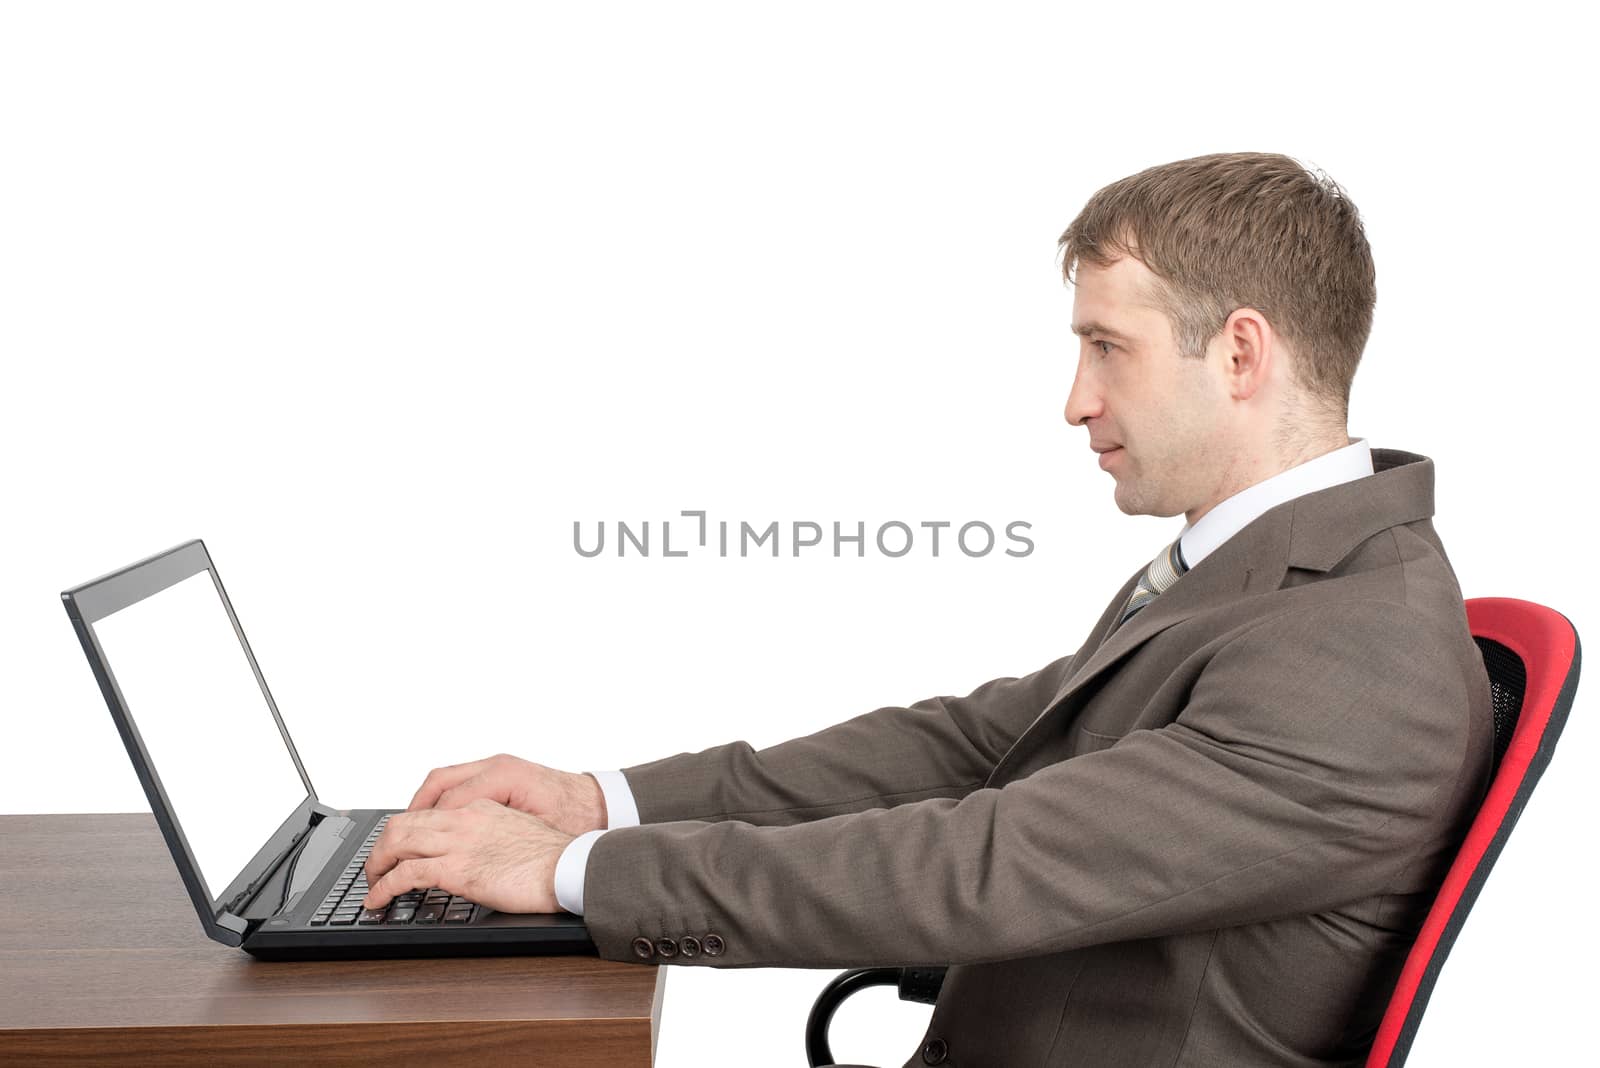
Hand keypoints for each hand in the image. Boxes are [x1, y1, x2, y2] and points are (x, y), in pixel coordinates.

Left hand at [361, 798, 574, 913]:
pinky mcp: (455, 870)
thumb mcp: (515, 832)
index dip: (404, 832)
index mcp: (478, 808)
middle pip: (402, 823)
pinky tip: (377, 900)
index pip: (426, 813)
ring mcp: (457, 843)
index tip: (397, 849)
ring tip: (371, 883)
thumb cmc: (550, 856)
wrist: (565, 866)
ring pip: (396, 842)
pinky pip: (405, 875)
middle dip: (381, 846)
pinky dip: (383, 888)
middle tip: (376, 867)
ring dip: (376, 865)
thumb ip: (490, 834)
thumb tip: (478, 852)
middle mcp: (463, 819)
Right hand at [405, 752, 607, 836]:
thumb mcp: (539, 835)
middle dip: (411, 816)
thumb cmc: (576, 819)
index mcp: (504, 777)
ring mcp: (495, 766)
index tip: (407, 857)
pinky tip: (432, 825)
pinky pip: (455, 783)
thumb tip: (463, 853)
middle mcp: (495, 766)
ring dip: (421, 807)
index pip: (449, 803)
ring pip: (441, 781)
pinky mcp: (497, 774)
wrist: (601, 803)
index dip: (426, 833)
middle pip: (436, 784)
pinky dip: (438, 802)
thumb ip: (499, 839)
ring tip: (404, 836)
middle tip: (393, 846)